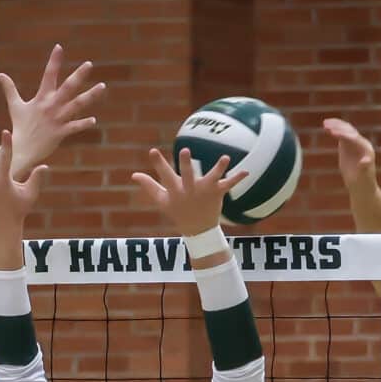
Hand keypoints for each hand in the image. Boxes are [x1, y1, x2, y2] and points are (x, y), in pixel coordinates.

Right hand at [0, 45, 103, 176]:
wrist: (21, 149)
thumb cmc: (20, 127)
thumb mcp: (15, 105)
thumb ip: (9, 88)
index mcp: (41, 98)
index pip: (48, 75)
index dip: (54, 61)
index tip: (59, 46)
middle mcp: (51, 106)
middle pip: (67, 87)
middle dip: (79, 75)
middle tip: (89, 64)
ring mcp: (57, 119)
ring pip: (76, 105)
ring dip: (90, 96)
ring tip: (103, 86)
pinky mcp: (61, 132)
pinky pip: (74, 127)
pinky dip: (83, 124)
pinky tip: (94, 120)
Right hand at [131, 147, 247, 237]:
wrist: (198, 231)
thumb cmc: (178, 212)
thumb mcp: (162, 201)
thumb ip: (149, 186)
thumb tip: (133, 175)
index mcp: (175, 191)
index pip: (164, 175)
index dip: (158, 164)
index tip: (152, 151)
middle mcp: (189, 190)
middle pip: (187, 175)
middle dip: (185, 164)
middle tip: (185, 151)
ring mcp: (204, 191)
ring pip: (211, 178)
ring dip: (218, 168)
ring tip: (225, 158)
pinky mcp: (217, 193)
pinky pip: (229, 185)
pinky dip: (238, 178)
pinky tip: (247, 171)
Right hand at [322, 117, 376, 193]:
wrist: (361, 186)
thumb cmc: (363, 182)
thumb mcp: (363, 176)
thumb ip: (364, 167)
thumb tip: (364, 161)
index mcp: (366, 149)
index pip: (354, 138)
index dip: (344, 134)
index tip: (333, 132)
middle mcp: (361, 143)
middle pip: (350, 131)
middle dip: (339, 127)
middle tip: (327, 125)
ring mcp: (354, 143)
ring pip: (345, 130)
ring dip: (335, 126)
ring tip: (325, 123)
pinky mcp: (347, 146)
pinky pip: (341, 134)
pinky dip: (334, 130)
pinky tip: (326, 127)